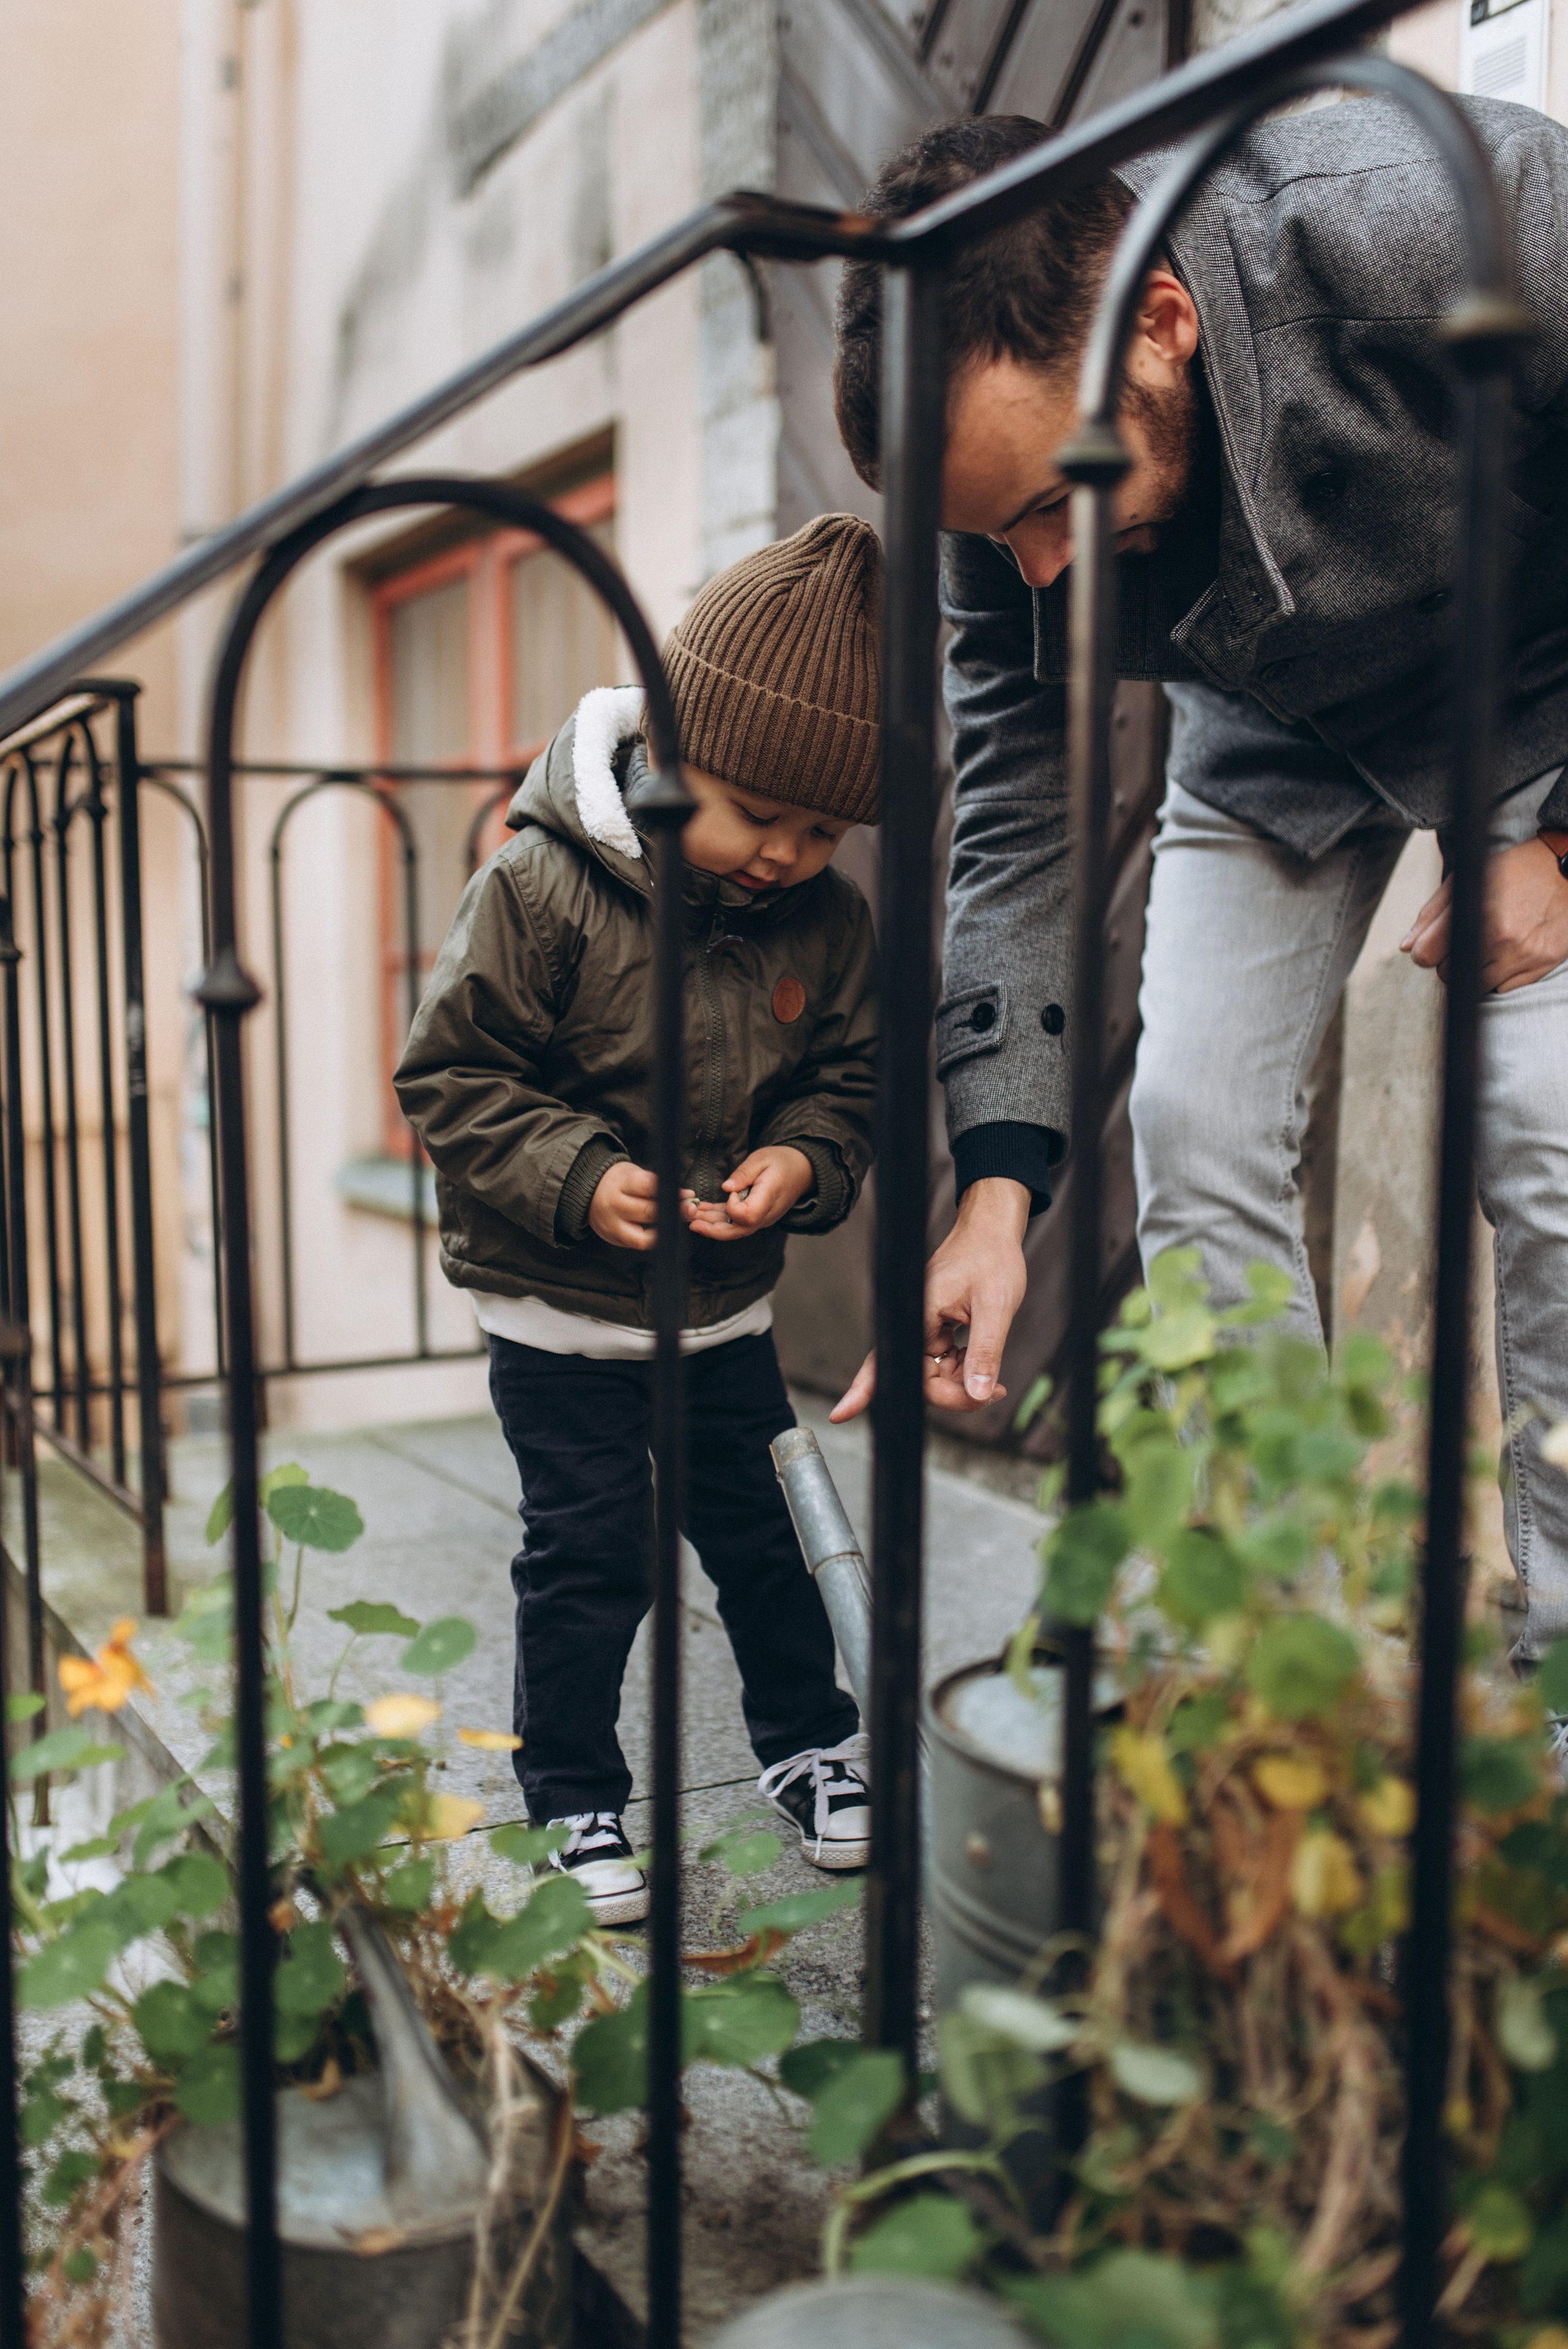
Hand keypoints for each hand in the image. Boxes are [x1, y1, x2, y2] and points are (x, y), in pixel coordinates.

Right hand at [588, 1162, 696, 1250]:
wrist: (590, 1195)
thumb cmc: (620, 1184)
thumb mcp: (633, 1175)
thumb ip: (657, 1185)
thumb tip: (687, 1197)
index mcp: (621, 1183)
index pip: (648, 1186)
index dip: (671, 1191)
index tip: (689, 1194)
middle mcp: (615, 1205)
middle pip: (648, 1211)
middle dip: (674, 1212)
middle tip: (692, 1210)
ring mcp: (613, 1225)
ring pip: (642, 1236)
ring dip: (665, 1231)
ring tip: (679, 1224)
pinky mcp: (614, 1239)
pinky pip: (638, 1244)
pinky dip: (654, 1240)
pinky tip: (665, 1233)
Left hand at [687, 1146, 814, 1241]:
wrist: (801, 1171)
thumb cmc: (782, 1162)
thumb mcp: (762, 1159)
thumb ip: (744, 1173)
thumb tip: (726, 1187)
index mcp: (770, 1198)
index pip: (748, 1216)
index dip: (734, 1208)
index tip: (730, 1192)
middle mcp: (766, 1214)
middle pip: (739, 1231)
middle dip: (713, 1230)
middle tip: (692, 1223)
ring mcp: (761, 1218)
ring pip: (735, 1229)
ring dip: (712, 1225)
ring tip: (691, 1216)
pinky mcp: (755, 1216)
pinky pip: (735, 1222)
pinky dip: (718, 1218)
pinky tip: (702, 1211)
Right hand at [830, 1176, 1029, 1421]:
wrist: (992, 1232)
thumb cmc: (992, 1259)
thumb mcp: (996, 1307)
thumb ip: (985, 1352)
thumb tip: (980, 1395)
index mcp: (918, 1313)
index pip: (885, 1360)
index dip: (861, 1391)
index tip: (839, 1415)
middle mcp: (915, 1323)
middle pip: (919, 1378)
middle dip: (954, 1393)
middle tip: (994, 1392)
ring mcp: (925, 1327)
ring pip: (933, 1375)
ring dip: (962, 1383)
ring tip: (996, 1381)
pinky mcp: (937, 1329)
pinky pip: (943, 1364)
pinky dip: (964, 1371)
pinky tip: (985, 1369)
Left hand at [1402, 837, 1567, 993]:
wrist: (1567, 871)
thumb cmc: (1514, 871)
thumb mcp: (1468, 879)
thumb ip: (1432, 914)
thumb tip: (1406, 947)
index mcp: (1474, 910)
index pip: (1425, 955)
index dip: (1425, 950)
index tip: (1434, 945)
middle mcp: (1498, 937)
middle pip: (1446, 974)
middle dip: (1450, 959)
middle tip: (1466, 940)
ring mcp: (1521, 956)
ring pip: (1474, 986)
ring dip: (1473, 970)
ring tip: (1487, 946)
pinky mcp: (1540, 966)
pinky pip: (1503, 989)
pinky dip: (1499, 976)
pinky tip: (1507, 953)